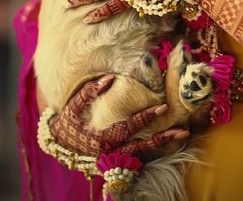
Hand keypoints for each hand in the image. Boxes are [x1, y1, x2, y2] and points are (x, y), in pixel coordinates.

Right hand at [49, 74, 188, 157]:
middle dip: (163, 138)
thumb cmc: (68, 122)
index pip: (128, 128)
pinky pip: (139, 159)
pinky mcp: (118, 163)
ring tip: (182, 135)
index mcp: (101, 140)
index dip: (145, 117)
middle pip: (142, 148)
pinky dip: (154, 151)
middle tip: (182, 129)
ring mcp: (115, 161)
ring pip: (143, 156)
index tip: (161, 107)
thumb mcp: (73, 106)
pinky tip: (169, 140)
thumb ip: (89, 92)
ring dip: (163, 146)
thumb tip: (109, 78)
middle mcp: (110, 154)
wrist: (59, 146)